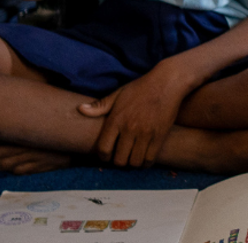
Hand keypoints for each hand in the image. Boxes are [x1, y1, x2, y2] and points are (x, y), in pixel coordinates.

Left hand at [76, 70, 194, 167]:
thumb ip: (99, 105)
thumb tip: (80, 109)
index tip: (107, 156)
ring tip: (132, 158)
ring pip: (134, 162)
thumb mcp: (118, 94)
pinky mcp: (159, 137)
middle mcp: (129, 129)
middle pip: (119, 159)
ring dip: (132, 163)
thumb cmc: (140, 88)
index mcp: (116, 120)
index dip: (103, 157)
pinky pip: (149, 160)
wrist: (167, 83)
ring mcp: (145, 134)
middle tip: (121, 158)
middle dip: (118, 162)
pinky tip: (144, 158)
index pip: (104, 148)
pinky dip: (145, 163)